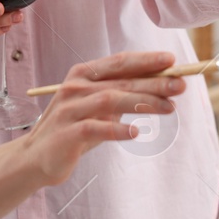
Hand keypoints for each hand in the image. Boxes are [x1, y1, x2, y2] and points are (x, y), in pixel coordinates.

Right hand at [19, 51, 185, 186]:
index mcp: (83, 74)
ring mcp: (70, 109)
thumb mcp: (99, 107)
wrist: (37, 157)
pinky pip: (95, 128)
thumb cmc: (75, 128)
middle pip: (120, 81)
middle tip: (180, 86)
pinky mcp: (67, 133)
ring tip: (168, 108)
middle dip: (153, 82)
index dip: (146, 60)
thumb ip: (123, 94)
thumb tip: (163, 85)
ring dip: (142, 102)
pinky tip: (136, 132)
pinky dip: (117, 129)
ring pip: (110, 100)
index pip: (119, 62)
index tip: (172, 61)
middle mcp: (75, 87)